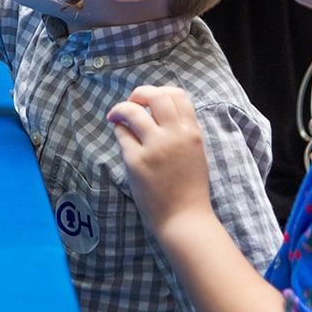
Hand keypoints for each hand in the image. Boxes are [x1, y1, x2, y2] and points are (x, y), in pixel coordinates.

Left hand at [106, 85, 216, 244]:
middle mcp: (174, 136)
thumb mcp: (196, 153)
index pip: (177, 95)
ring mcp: (154, 147)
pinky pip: (122, 133)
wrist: (184, 219)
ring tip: (116, 116)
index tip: (150, 101)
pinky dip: (118, 129)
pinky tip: (120, 135)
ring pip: (132, 111)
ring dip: (121, 109)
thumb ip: (182, 131)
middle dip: (139, 93)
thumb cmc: (189, 189)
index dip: (160, 92)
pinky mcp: (136, 160)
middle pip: (154, 95)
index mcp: (192, 133)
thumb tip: (159, 111)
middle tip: (132, 103)